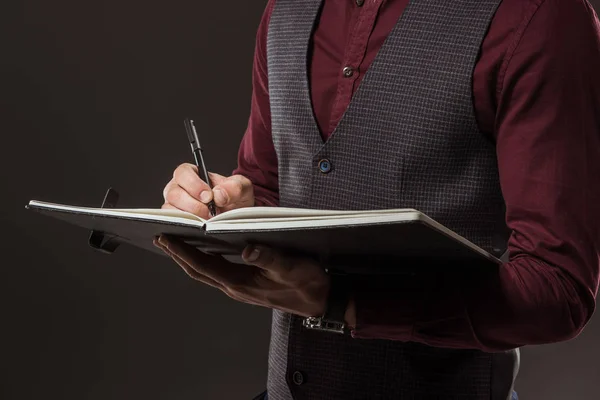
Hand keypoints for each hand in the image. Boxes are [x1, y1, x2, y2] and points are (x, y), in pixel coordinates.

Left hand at [153, 235, 331, 317]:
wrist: (321, 301)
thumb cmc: (308, 284)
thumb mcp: (290, 267)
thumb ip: (269, 258)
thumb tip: (247, 250)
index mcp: (241, 283)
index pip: (203, 266)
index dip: (182, 252)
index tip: (165, 238)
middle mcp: (236, 287)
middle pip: (198, 271)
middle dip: (178, 255)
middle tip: (161, 238)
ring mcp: (241, 288)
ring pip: (207, 272)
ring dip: (190, 258)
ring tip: (177, 243)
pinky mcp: (248, 286)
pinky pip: (219, 272)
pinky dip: (206, 261)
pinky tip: (206, 251)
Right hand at [161, 163, 254, 218]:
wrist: (236, 211)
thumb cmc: (234, 195)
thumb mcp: (242, 187)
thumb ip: (234, 187)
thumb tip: (218, 194)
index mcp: (192, 173)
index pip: (183, 173)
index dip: (193, 184)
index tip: (208, 196)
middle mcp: (178, 187)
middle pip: (174, 193)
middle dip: (194, 205)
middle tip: (211, 212)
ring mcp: (174, 204)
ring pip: (171, 210)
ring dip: (191, 217)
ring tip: (208, 220)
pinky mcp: (176, 219)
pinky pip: (173, 222)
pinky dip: (187, 225)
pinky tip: (201, 226)